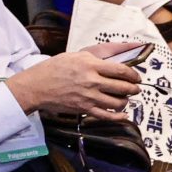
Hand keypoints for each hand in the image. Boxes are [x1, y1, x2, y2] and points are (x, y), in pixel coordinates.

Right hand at [7, 46, 141, 116]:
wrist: (36, 86)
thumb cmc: (53, 69)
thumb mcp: (74, 55)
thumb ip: (96, 57)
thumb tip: (116, 56)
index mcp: (90, 65)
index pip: (121, 70)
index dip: (133, 74)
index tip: (136, 76)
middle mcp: (92, 81)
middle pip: (123, 87)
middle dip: (134, 88)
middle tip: (135, 88)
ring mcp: (89, 97)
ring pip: (118, 102)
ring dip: (126, 101)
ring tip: (125, 98)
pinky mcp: (84, 109)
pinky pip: (107, 115)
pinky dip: (119, 116)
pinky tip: (123, 114)